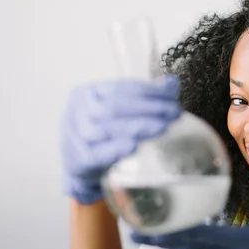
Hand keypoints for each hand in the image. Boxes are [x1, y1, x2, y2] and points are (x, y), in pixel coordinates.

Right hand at [60, 76, 181, 204]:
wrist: (80, 164)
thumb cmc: (104, 132)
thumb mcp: (120, 111)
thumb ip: (143, 97)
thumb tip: (171, 83)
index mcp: (86, 93)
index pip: (120, 87)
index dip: (149, 90)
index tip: (172, 94)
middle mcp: (77, 112)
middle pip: (115, 107)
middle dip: (149, 108)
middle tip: (173, 112)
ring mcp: (75, 136)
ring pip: (107, 129)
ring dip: (139, 127)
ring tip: (163, 126)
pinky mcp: (79, 160)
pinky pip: (98, 154)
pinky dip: (117, 149)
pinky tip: (135, 146)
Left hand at [131, 205, 248, 248]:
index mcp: (247, 247)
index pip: (207, 238)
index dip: (180, 233)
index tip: (156, 229)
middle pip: (193, 247)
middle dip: (164, 240)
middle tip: (136, 232)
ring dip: (172, 242)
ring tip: (149, 232)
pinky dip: (187, 243)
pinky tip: (176, 234)